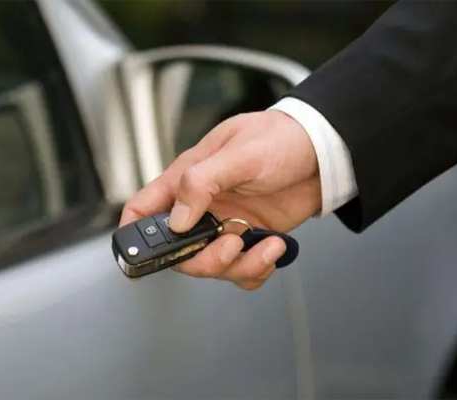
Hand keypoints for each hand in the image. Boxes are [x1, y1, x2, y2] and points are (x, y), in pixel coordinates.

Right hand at [119, 110, 320, 289]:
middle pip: (178, 251)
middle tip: (229, 245)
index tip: (140, 254)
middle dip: (202, 260)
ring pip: (212, 266)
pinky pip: (242, 270)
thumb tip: (176, 219)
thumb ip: (202, 183)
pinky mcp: (250, 238)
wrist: (324, 151)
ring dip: (237, 266)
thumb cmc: (280, 139)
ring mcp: (226, 224)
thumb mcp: (240, 154)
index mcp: (188, 179)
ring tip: (262, 244)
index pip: (145, 208)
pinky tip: (273, 247)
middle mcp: (203, 206)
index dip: (133, 232)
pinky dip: (257, 269)